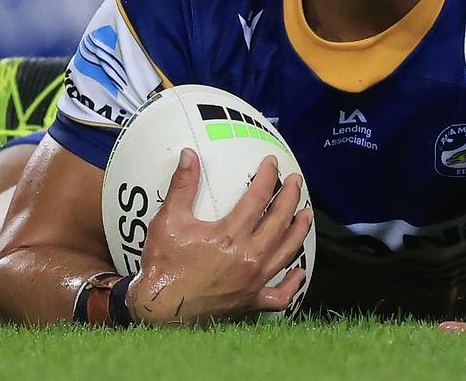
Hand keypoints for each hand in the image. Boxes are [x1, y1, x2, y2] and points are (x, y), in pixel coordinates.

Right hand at [126, 149, 311, 324]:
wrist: (159, 310)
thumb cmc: (163, 265)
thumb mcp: (168, 220)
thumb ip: (182, 185)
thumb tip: (188, 155)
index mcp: (231, 235)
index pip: (259, 197)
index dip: (268, 177)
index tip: (272, 164)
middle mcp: (249, 257)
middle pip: (280, 220)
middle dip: (291, 197)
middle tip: (295, 181)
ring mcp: (254, 281)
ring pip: (288, 251)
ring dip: (300, 230)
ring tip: (306, 214)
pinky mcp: (251, 300)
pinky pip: (280, 294)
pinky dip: (292, 283)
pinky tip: (299, 272)